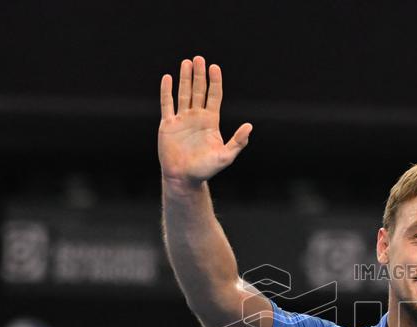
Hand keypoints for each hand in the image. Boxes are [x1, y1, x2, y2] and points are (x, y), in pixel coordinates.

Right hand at [159, 56, 252, 192]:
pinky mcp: (168, 125)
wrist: (184, 178)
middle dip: (199, 74)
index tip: (214, 67)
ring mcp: (182, 120)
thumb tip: (249, 127)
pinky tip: (167, 78)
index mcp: (211, 122)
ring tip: (186, 62)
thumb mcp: (225, 157)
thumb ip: (238, 142)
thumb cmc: (205, 170)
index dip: (215, 81)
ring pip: (184, 94)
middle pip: (199, 91)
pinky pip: (167, 104)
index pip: (214, 96)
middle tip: (199, 58)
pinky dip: (166, 91)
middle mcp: (197, 117)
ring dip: (185, 78)